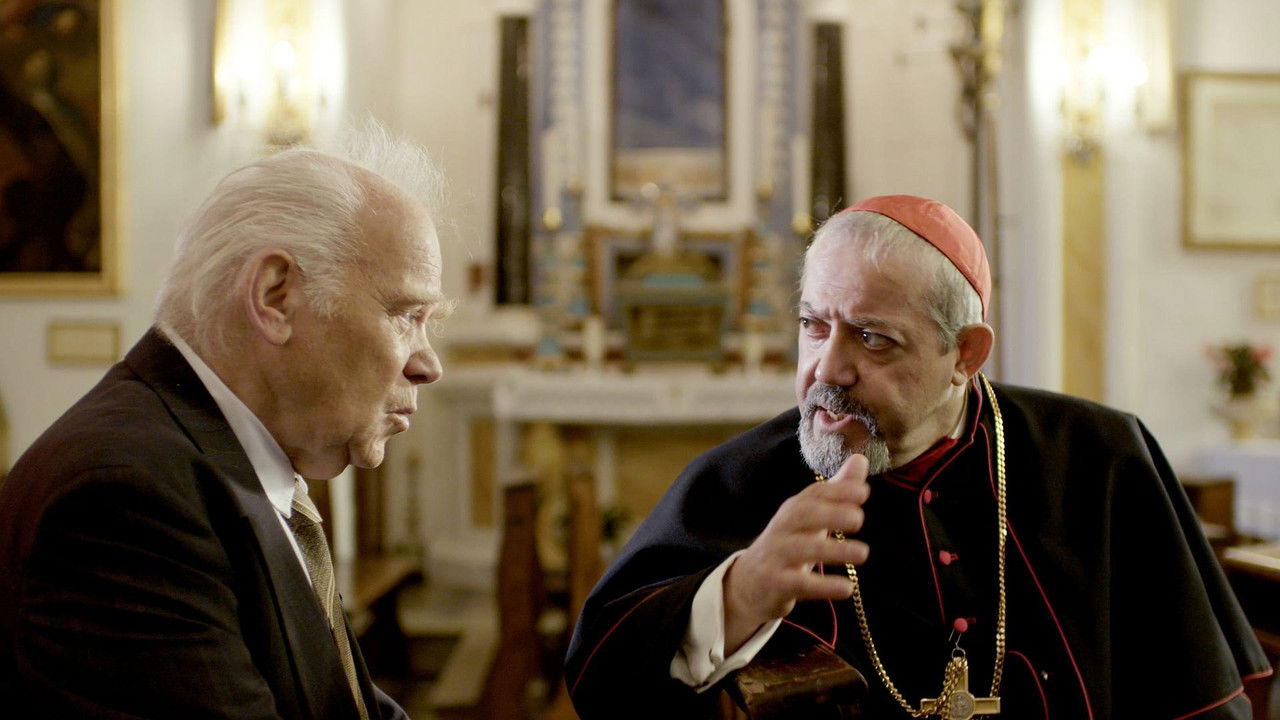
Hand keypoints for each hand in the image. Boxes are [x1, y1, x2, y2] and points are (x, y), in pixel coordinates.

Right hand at [722, 454, 870, 652]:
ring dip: (832, 550)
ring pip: (802, 549)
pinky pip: (799, 583)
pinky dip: (822, 586)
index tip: (863, 492)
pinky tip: (847, 588)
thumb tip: (860, 459)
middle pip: (803, 515)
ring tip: (863, 553)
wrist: (749, 584)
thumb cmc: (789, 544)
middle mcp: (782, 528)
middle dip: (831, 513)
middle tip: (859, 518)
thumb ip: (837, 491)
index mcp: (793, 511)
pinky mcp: (775, 583)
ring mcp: (776, 555)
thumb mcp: (810, 518)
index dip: (836, 491)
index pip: (813, 495)